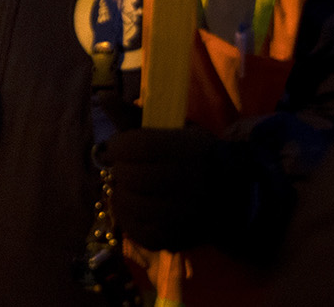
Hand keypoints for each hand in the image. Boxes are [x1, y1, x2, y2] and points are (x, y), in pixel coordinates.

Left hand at [98, 126, 253, 252]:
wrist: (231, 193)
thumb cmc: (191, 153)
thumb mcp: (168, 127)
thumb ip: (132, 115)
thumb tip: (101, 96)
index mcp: (185, 149)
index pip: (140, 146)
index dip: (119, 146)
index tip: (116, 148)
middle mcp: (189, 182)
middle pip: (134, 177)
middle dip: (120, 171)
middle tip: (123, 170)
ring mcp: (185, 214)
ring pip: (135, 206)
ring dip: (121, 196)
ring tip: (127, 189)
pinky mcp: (179, 237)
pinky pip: (141, 233)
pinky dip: (128, 220)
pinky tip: (132, 209)